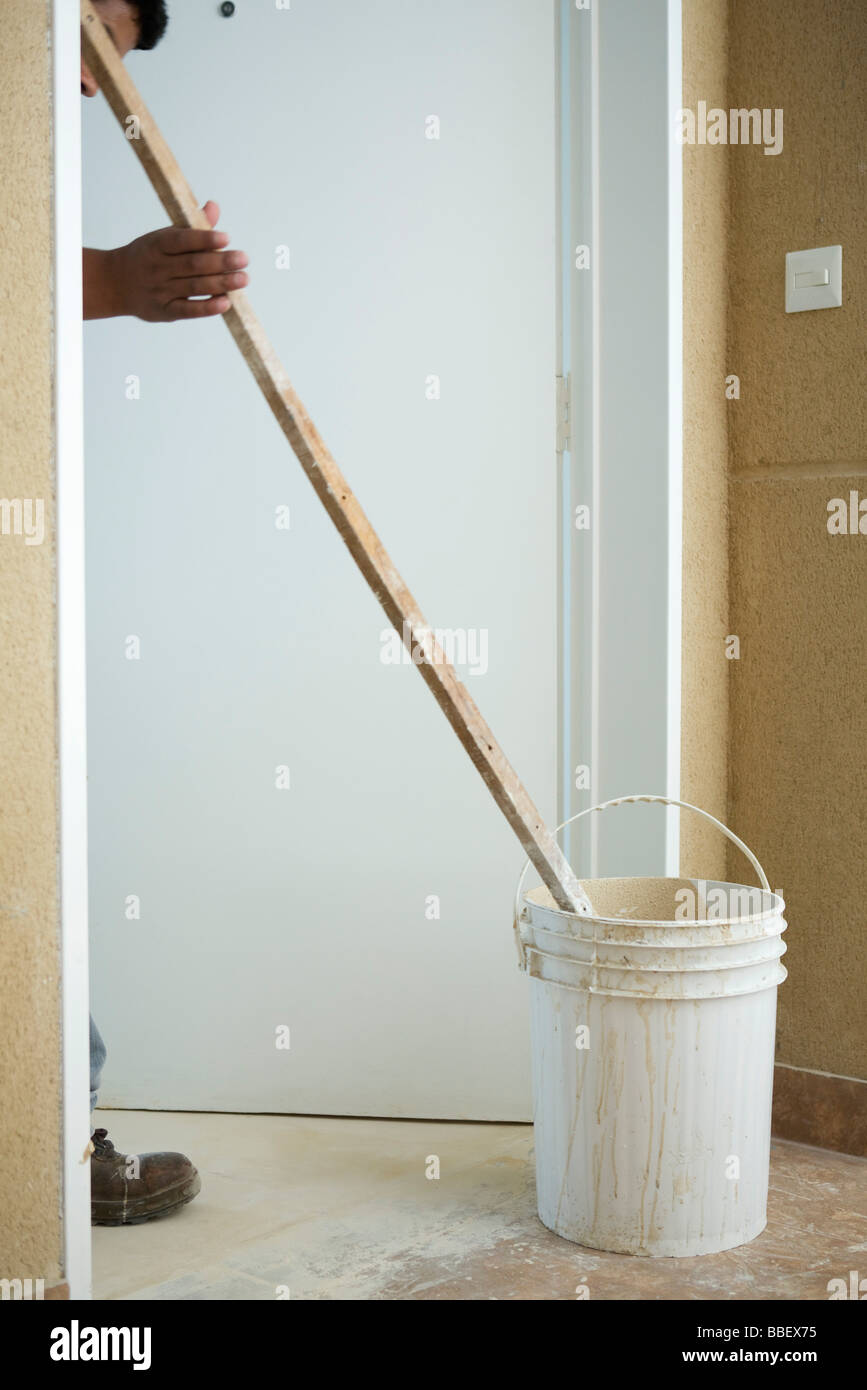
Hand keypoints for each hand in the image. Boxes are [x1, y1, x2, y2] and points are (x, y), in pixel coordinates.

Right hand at [84, 201, 248, 321]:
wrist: (114, 283)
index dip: (204, 239)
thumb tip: (213, 207)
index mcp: (157, 244)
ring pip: (194, 287)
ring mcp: (160, 290)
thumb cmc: (148, 256)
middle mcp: (158, 267)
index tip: (226, 238)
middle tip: (244, 259)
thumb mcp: (163, 237)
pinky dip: (207, 307)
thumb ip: (191, 227)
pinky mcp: (164, 311)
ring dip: (221, 283)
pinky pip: (188, 310)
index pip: (182, 240)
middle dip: (220, 262)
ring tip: (243, 279)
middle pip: (193, 265)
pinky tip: (226, 302)